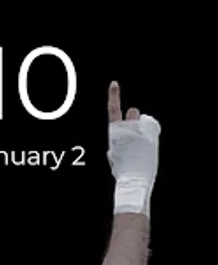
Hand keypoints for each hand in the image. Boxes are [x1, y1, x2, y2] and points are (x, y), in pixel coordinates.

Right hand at [107, 81, 160, 213]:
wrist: (134, 180)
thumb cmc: (123, 171)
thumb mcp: (116, 155)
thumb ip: (119, 140)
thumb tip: (125, 125)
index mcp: (114, 133)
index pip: (113, 110)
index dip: (114, 96)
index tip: (114, 84)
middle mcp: (126, 128)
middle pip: (133, 114)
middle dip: (135, 119)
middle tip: (136, 134)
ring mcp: (139, 130)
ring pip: (144, 122)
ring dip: (144, 130)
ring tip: (141, 148)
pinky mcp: (150, 134)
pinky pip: (152, 129)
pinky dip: (150, 137)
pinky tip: (147, 149)